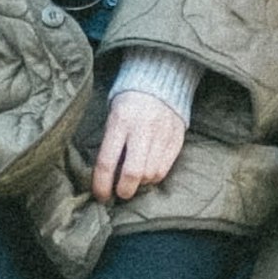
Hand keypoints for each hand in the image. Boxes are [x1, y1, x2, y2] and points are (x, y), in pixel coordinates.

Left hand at [88, 85, 187, 204]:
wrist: (159, 83)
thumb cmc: (129, 103)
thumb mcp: (112, 118)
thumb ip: (110, 145)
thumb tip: (106, 178)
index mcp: (120, 122)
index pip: (107, 162)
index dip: (102, 184)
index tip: (101, 195)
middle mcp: (142, 129)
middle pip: (133, 173)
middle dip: (124, 190)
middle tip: (120, 193)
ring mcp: (162, 134)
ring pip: (150, 174)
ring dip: (140, 183)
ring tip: (135, 179)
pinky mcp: (176, 139)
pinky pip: (164, 169)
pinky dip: (154, 177)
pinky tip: (148, 172)